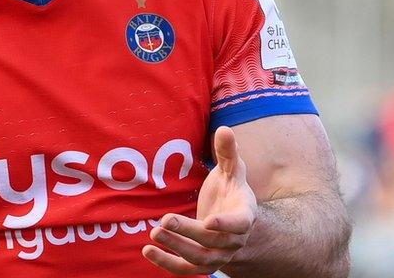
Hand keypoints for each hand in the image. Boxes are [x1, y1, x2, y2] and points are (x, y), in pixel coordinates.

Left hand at [143, 126, 258, 274]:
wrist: (231, 216)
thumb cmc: (231, 188)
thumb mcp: (232, 169)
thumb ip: (228, 152)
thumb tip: (224, 129)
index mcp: (245, 215)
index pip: (240, 223)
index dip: (226, 224)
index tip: (208, 220)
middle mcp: (235, 239)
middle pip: (212, 241)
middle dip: (188, 232)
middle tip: (164, 221)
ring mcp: (220, 255)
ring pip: (199, 258)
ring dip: (176, 248)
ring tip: (153, 233)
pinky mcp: (203, 263)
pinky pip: (187, 270)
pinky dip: (168, 264)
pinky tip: (148, 251)